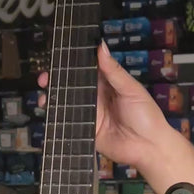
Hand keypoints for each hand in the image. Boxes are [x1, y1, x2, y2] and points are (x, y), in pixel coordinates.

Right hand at [38, 41, 167, 170]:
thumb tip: (101, 46)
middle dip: (56, 80)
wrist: (149, 147)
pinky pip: (69, 122)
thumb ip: (114, 71)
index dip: (72, 64)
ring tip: (44, 93)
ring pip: (67, 103)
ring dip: (54, 97)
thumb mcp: (131, 89)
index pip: (86, 70)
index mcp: (107, 84)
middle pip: (72, 87)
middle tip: (44, 77)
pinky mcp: (85, 130)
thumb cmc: (146, 115)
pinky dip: (57, 116)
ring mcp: (90, 115)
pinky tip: (48, 110)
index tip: (57, 57)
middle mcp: (96, 98)